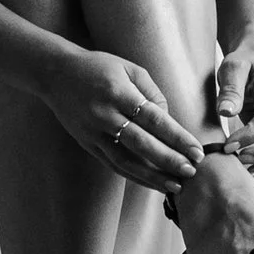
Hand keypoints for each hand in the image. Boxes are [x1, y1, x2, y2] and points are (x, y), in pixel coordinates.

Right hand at [43, 48, 205, 191]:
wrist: (55, 73)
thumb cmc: (98, 66)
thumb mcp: (129, 68)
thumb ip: (152, 93)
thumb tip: (168, 119)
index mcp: (119, 92)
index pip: (155, 120)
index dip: (177, 138)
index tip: (197, 152)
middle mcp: (105, 115)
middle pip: (142, 144)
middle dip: (169, 160)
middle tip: (192, 172)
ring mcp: (94, 132)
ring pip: (126, 161)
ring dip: (152, 176)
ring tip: (175, 186)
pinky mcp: (87, 143)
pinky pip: (113, 164)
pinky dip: (133, 176)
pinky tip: (152, 183)